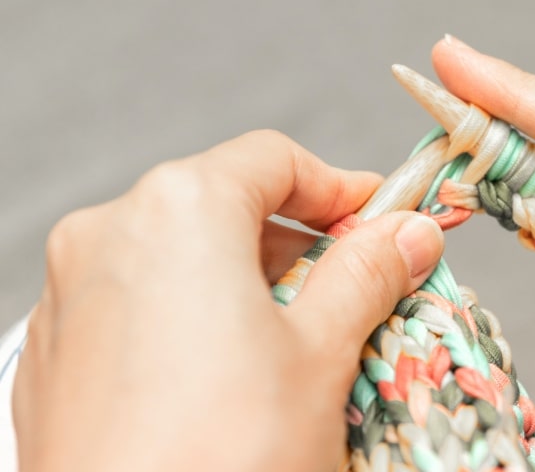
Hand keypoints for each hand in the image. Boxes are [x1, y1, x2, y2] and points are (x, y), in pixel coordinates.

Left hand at [12, 130, 443, 471]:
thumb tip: (409, 234)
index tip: (383, 221)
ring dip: (248, 285)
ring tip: (297, 346)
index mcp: (176, 211)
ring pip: (179, 259)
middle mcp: (107, 236)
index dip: (341, 188)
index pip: (274, 161)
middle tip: (354, 290)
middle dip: (298, 244)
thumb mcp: (322, 352)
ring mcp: (70, 296)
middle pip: (225, 206)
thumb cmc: (224, 456)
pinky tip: (231, 379)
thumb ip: (368, 273)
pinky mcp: (56, 355)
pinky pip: (138, 307)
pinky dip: (193, 319)